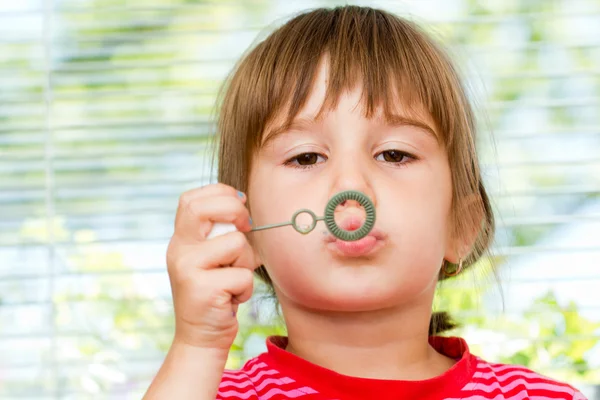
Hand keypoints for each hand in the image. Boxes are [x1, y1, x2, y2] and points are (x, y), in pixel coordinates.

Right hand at [166, 183, 259, 350]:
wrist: (201, 338)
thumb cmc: (216, 292)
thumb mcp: (212, 258)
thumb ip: (220, 232)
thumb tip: (243, 203)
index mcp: (181, 239)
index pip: (191, 199)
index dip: (220, 193)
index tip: (240, 206)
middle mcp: (179, 250)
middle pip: (202, 209)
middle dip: (234, 210)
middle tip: (245, 228)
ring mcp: (187, 269)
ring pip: (235, 243)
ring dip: (247, 262)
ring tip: (233, 280)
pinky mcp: (202, 290)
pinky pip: (242, 275)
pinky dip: (246, 289)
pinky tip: (232, 299)